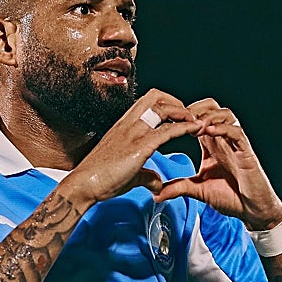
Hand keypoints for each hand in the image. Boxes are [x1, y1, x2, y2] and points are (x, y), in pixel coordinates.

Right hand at [60, 89, 204, 208]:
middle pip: (156, 96)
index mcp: (124, 126)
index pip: (147, 102)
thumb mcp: (129, 175)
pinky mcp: (140, 146)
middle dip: (176, 102)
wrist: (84, 185)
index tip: (179, 116)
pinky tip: (195, 129)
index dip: (167, 104)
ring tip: (196, 122)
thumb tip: (157, 183)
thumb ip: (146, 175)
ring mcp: (134, 132)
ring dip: (184, 112)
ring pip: (163, 108)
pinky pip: (167, 130)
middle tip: (189, 116)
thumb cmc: (100, 179)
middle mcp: (129, 124)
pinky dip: (185, 127)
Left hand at [152, 98, 281, 229]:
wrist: (252, 211)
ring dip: (209, 115)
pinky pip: (236, 132)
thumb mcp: (198, 191)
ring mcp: (235, 145)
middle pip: (212, 109)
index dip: (183, 116)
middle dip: (196, 108)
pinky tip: (209, 132)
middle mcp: (223, 141)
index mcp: (211, 145)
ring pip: (225, 114)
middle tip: (181, 118)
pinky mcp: (246, 152)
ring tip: (194, 124)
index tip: (168, 120)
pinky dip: (223, 128)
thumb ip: (178, 188)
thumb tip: (155, 194)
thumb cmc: (231, 197)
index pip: (197, 119)